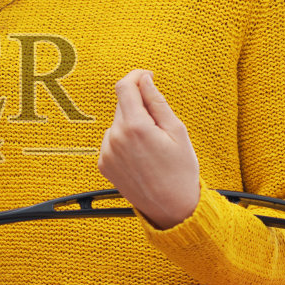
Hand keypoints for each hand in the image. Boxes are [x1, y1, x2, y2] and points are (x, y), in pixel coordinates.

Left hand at [97, 71, 201, 230]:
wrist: (171, 208)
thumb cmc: (180, 170)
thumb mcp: (177, 131)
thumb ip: (157, 101)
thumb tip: (145, 80)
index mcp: (135, 126)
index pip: (125, 87)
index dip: (136, 76)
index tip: (147, 76)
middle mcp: (115, 137)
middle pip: (122, 104)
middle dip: (139, 104)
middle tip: (160, 123)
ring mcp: (107, 152)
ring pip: (118, 123)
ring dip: (132, 124)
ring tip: (153, 146)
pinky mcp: (103, 164)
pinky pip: (113, 141)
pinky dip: (125, 141)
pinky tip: (142, 157)